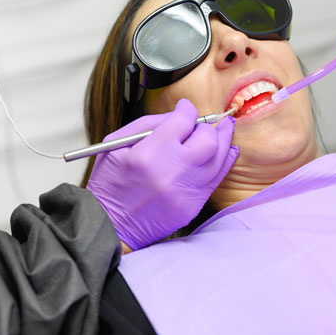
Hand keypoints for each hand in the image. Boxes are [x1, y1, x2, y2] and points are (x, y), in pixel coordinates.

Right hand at [87, 98, 237, 250]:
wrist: (109, 226)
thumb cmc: (109, 184)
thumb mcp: (116, 145)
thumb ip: (148, 124)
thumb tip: (177, 115)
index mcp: (148, 154)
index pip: (183, 121)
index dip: (187, 109)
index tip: (185, 108)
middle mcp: (171, 173)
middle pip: (208, 139)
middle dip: (206, 126)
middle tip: (200, 124)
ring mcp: (184, 192)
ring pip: (219, 158)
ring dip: (222, 140)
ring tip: (224, 130)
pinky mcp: (191, 206)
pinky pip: (217, 179)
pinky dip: (224, 162)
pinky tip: (227, 151)